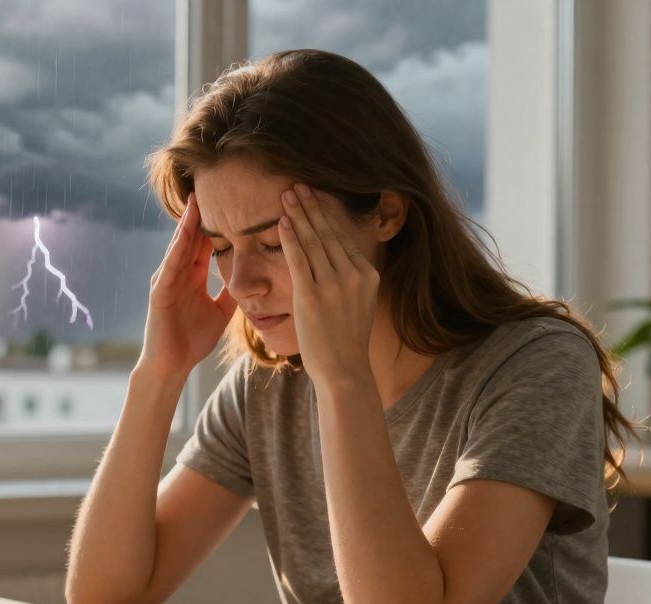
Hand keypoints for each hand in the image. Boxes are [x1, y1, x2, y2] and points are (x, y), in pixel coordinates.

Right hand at [138, 192, 237, 379]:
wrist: (172, 366)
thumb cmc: (192, 341)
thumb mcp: (220, 312)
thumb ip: (230, 293)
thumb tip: (250, 279)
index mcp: (192, 277)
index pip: (205, 243)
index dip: (217, 223)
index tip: (231, 202)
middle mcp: (177, 273)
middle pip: (191, 237)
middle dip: (200, 214)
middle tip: (211, 186)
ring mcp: (166, 280)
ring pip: (179, 245)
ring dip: (187, 223)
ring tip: (197, 199)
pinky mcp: (158, 291)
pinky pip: (170, 264)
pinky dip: (177, 246)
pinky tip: (185, 230)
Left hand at [278, 184, 378, 389]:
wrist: (344, 371)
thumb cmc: (345, 341)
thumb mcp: (356, 304)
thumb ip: (348, 280)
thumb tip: (334, 262)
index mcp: (368, 274)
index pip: (343, 237)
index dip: (327, 214)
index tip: (315, 196)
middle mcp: (354, 275)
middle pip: (329, 232)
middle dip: (312, 206)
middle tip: (298, 185)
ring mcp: (334, 285)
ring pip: (314, 240)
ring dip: (298, 214)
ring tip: (287, 194)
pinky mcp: (312, 296)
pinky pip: (299, 259)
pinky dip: (290, 237)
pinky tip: (282, 221)